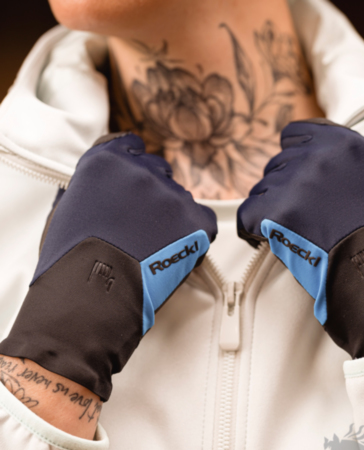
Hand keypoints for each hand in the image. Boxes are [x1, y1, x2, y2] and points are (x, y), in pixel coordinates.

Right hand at [0, 133, 216, 400]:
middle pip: (159, 172)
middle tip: (144, 224)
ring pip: (180, 198)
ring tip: (153, 248)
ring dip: (171, 217)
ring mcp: (171, 194)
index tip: (135, 182)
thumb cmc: (72, 263)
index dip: (133, 166)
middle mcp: (142, 170)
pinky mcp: (196, 219)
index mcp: (106, 161)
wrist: (92, 298)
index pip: (131, 145)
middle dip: (153, 194)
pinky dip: (194, 234)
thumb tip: (106, 187)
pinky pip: (202, 219)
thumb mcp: (68, 209)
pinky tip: (174, 251)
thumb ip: (93, 187)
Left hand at [237, 120, 363, 357]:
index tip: (301, 180)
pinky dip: (253, 231)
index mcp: (344, 143)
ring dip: (271, 211)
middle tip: (305, 216)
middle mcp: (318, 156)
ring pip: (260, 190)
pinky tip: (274, 241)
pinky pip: (246, 215)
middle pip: (276, 165)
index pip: (294, 134)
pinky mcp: (275, 212)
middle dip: (285, 190)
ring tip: (296, 231)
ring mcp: (295, 183)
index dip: (294, 160)